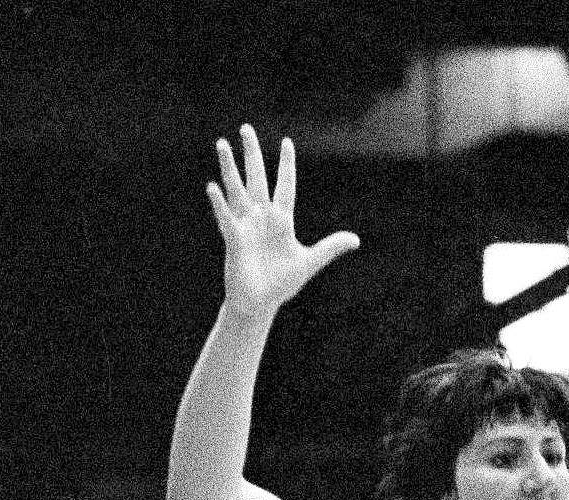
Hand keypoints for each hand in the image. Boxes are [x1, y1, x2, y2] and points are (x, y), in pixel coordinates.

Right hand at [206, 124, 359, 318]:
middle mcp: (261, 217)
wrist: (260, 303)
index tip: (287, 142)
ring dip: (230, 168)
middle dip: (252, 154)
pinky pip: (227, 218)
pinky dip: (220, 203)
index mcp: (281, 220)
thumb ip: (330, 247)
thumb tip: (355, 239)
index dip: (287, 165)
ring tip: (222, 144)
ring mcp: (246, 225)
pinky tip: (212, 187)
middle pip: (257, 178)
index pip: (285, 186)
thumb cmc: (281, 282)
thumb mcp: (309, 262)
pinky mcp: (234, 239)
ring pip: (237, 190)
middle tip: (246, 128)